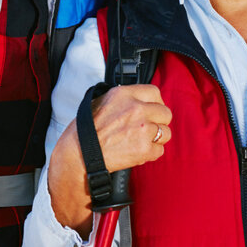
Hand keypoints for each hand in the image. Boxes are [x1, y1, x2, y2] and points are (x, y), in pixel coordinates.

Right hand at [48, 85, 168, 233]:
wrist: (80, 154)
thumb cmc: (86, 131)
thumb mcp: (101, 102)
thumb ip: (123, 99)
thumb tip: (138, 100)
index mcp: (124, 95)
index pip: (155, 92)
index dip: (155, 102)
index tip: (152, 110)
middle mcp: (137, 109)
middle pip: (165, 113)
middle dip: (158, 121)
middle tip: (147, 128)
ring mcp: (143, 129)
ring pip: (165, 133)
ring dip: (156, 138)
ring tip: (139, 141)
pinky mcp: (145, 149)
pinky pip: (160, 150)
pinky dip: (150, 153)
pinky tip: (135, 152)